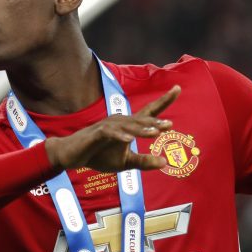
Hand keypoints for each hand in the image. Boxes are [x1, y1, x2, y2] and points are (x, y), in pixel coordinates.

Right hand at [44, 85, 180, 173]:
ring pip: (128, 126)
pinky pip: (110, 133)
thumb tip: (165, 163)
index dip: (164, 101)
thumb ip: (143, 162)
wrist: (72, 155)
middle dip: (156, 121)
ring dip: (142, 129)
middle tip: (170, 125)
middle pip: (142, 118)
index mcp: (130, 126)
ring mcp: (109, 126)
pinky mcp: (97, 133)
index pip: (150, 112)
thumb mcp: (125, 163)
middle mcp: (121, 121)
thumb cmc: (99, 155)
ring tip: (156, 133)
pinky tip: (129, 140)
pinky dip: (120, 136)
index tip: (178, 88)